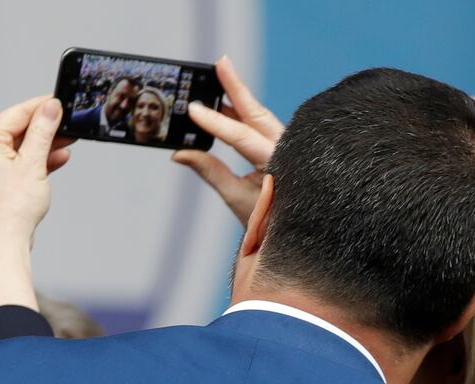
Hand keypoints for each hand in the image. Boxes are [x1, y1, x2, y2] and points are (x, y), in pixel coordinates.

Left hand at [0, 96, 70, 243]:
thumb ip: (43, 131)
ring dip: (44, 146)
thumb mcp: (34, 162)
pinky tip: (56, 159)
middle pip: (18, 130)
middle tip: (69, 124)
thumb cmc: (13, 208)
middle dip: (46, 129)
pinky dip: (36, 161)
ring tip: (68, 143)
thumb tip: (51, 108)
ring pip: (19, 148)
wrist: (5, 240)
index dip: (41, 106)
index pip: (16, 114)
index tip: (60, 102)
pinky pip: (17, 163)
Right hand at [172, 55, 282, 225]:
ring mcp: (283, 146)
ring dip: (237, 96)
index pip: (241, 137)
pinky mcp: (279, 146)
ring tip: (218, 74)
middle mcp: (284, 149)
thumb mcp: (236, 198)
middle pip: (257, 113)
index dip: (216, 122)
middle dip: (237, 87)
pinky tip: (223, 102)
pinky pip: (258, 125)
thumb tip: (179, 153)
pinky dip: (241, 114)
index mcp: (277, 163)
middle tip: (220, 62)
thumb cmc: (268, 218)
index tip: (193, 109)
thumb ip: (210, 172)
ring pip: (258, 116)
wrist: (295, 229)